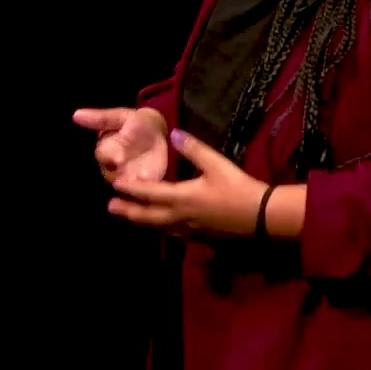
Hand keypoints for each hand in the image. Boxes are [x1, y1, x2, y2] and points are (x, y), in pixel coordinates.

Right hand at [73, 106, 168, 182]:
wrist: (157, 132)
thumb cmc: (134, 124)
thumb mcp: (119, 117)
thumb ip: (100, 118)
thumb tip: (76, 114)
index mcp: (106, 150)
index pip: (102, 155)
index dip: (109, 156)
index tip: (118, 157)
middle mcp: (113, 167)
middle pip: (112, 174)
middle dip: (120, 173)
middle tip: (132, 172)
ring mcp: (129, 177)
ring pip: (126, 185)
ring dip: (132, 183)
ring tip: (141, 178)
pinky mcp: (145, 182)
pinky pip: (143, 188)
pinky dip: (146, 185)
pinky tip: (152, 180)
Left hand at [108, 129, 267, 236]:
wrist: (259, 216)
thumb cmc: (237, 187)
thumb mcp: (216, 164)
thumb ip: (193, 149)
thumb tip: (174, 133)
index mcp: (181, 197)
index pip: (149, 192)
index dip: (131, 188)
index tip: (115, 184)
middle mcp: (179, 216)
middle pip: (147, 216)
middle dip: (128, 211)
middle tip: (110, 207)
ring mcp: (188, 229)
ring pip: (157, 227)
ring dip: (140, 221)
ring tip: (129, 217)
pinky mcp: (198, 236)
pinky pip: (172, 234)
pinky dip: (160, 229)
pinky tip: (161, 227)